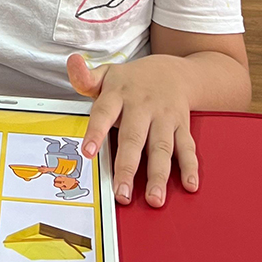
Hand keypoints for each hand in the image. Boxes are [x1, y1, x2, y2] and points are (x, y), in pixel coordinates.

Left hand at [67, 53, 198, 208]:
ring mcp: (164, 116)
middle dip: (128, 167)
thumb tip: (72, 62)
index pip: (104, 112)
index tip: (88, 152)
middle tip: (122, 194)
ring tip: (154, 199)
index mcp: (119, 93)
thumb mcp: (107, 74)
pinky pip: (186, 146)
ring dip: (158, 174)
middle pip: (134, 138)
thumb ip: (86, 77)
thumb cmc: (132, 80)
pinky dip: (189, 166)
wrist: (173, 70)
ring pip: (161, 147)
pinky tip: (189, 184)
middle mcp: (142, 105)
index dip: (96, 131)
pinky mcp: (181, 125)